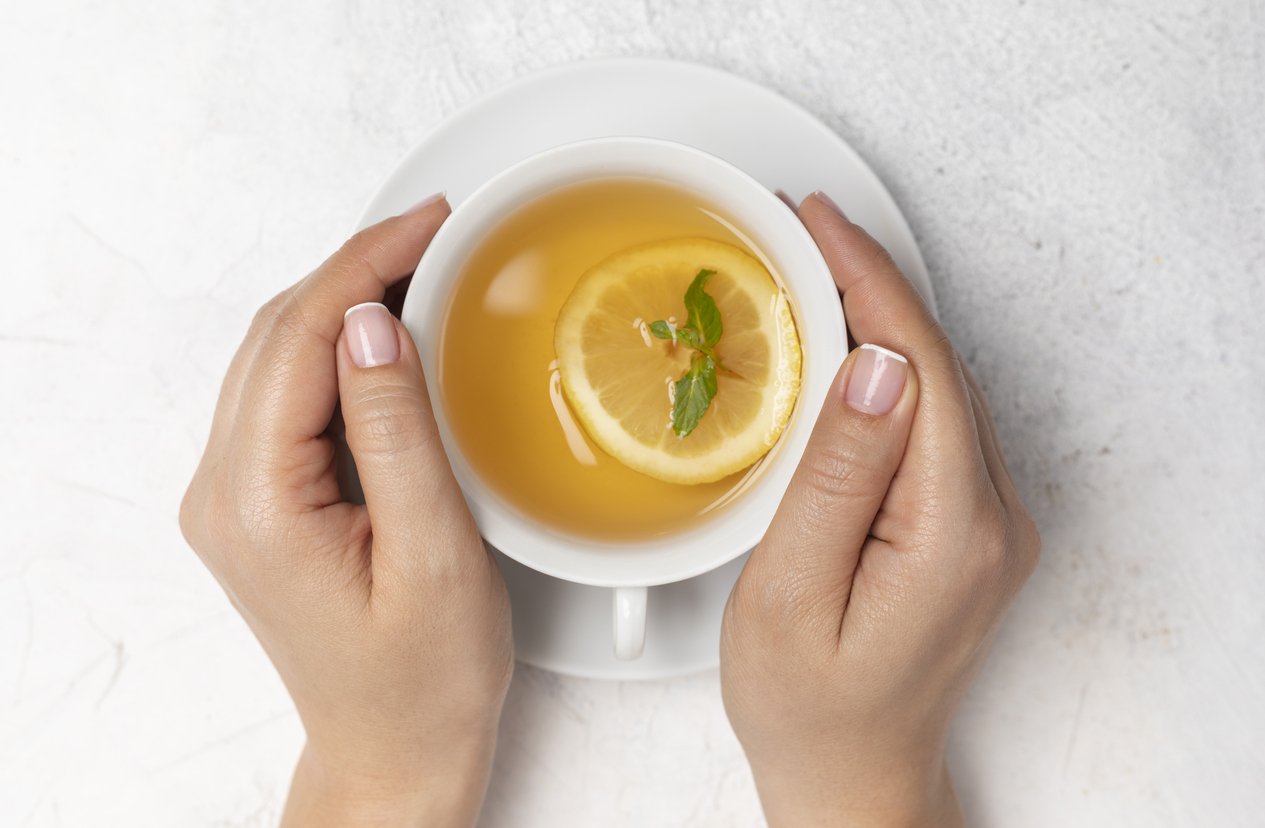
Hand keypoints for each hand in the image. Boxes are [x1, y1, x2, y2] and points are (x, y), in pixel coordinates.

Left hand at [179, 196, 511, 826]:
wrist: (395, 748)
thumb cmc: (425, 678)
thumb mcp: (433, 553)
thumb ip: (396, 432)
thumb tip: (371, 321)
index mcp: (258, 503)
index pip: (302, 340)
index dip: (365, 265)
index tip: (432, 223)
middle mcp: (225, 493)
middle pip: (279, 336)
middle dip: (354, 269)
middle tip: (435, 231)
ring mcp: (234, 498)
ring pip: (278, 357)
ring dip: (343, 302)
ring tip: (418, 266)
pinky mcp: (259, 503)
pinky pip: (288, 396)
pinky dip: (336, 349)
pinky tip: (385, 333)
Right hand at [720, 193, 1039, 825]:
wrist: (851, 769)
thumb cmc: (808, 703)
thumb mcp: (791, 594)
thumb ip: (836, 479)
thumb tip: (874, 367)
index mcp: (952, 533)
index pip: (922, 368)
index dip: (870, 283)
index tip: (820, 224)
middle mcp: (990, 521)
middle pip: (938, 365)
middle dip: (872, 285)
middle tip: (803, 229)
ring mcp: (986, 522)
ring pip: (938, 385)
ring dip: (880, 320)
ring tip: (814, 269)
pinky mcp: (966, 525)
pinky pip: (932, 420)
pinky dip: (888, 369)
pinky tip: (846, 346)